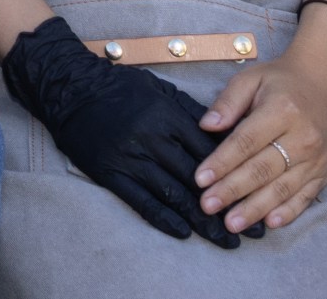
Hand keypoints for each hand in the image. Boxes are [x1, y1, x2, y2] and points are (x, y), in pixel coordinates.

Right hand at [0, 17, 238, 246]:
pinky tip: (183, 232)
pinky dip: (163, 218)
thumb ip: (191, 112)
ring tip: (225, 239)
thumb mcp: (160, 89)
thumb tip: (223, 134)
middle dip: (228, 205)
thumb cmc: (119, 86)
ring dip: (202, 220)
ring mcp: (130, 156)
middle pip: (197, 177)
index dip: (235, 175)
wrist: (70, 87)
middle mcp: (151, 137)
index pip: (209, 150)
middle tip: (252, 230)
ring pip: (173, 193)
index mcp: (167, 115)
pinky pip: (141, 200)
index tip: (257, 194)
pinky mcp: (110, 172)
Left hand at [194, 41, 326, 233]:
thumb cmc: (280, 81)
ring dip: (255, 208)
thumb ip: (228, 102)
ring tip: (232, 223)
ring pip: (282, 188)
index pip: (246, 141)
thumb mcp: (251, 79)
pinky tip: (269, 223)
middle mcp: (303, 137)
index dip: (222, 162)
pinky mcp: (325, 172)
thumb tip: (206, 126)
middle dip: (232, 190)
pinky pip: (305, 197)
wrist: (323, 83)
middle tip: (208, 205)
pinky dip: (288, 212)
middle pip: (263, 169)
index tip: (200, 179)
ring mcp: (317, 158)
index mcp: (282, 110)